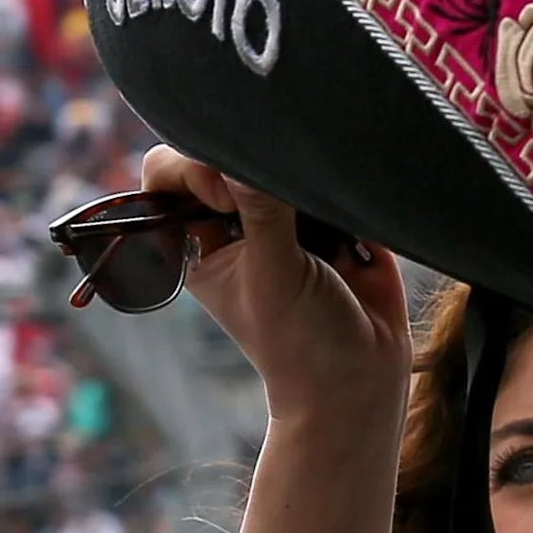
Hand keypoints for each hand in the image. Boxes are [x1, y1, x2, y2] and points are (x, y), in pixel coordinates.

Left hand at [138, 145, 411, 422]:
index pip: (169, 177)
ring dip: (297, 172)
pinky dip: (334, 183)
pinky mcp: (328, 217)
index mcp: (196, 242)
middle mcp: (233, 225)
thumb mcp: (274, 277)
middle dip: (249, 159)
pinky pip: (324, 177)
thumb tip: (244, 161)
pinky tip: (344, 212)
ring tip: (316, 207)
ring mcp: (281, 218)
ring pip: (276, 161)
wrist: (363, 375)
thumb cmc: (301, 342)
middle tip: (276, 188)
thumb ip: (262, 213)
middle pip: (223, 157)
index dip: (191, 169)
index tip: (228, 194)